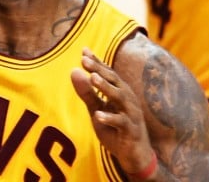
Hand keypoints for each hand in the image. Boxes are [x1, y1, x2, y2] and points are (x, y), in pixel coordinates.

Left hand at [70, 48, 156, 176]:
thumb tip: (74, 70)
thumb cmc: (116, 130)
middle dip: (100, 70)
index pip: (108, 74)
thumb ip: (87, 92)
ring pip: (120, 98)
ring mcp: (132, 115)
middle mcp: (129, 100)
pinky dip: (110, 118)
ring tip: (92, 78)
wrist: (134, 156)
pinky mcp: (132, 131)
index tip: (84, 51)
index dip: (97, 62)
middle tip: (84, 61)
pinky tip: (98, 115)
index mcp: (121, 92)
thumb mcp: (97, 110)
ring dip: (106, 87)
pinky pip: (121, 123)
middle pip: (115, 81)